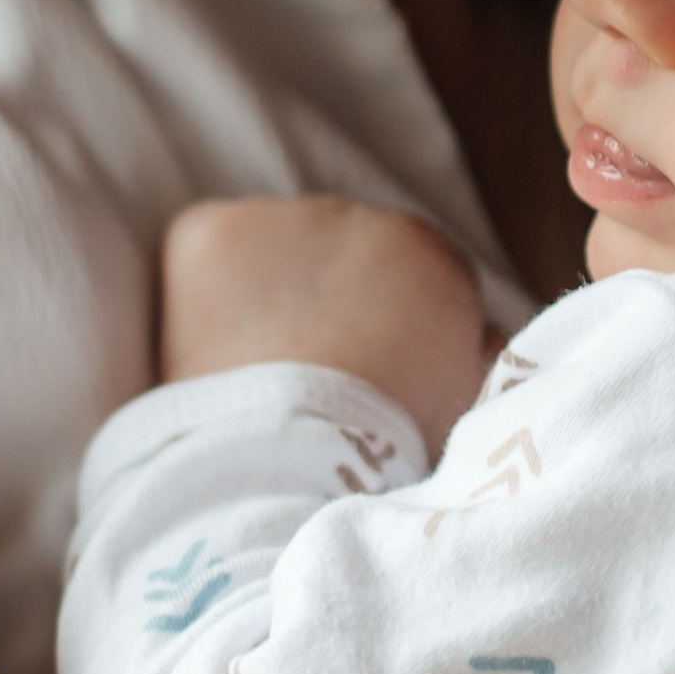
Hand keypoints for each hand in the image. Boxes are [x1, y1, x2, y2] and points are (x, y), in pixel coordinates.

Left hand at [159, 192, 489, 446]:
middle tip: (299, 382)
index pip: (403, 277)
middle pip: (332, 260)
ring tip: (250, 376)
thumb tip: (478, 334)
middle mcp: (363, 216)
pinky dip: (195, 297)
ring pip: (265, 257)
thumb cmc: (389, 451)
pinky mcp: (211, 231)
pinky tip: (206, 353)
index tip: (357, 377)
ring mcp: (281, 219)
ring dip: (260, 298)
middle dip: (318, 305)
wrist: (300, 457)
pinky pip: (200, 255)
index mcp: (433, 257)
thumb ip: (473, 354)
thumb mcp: (462, 403)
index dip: (375, 329)